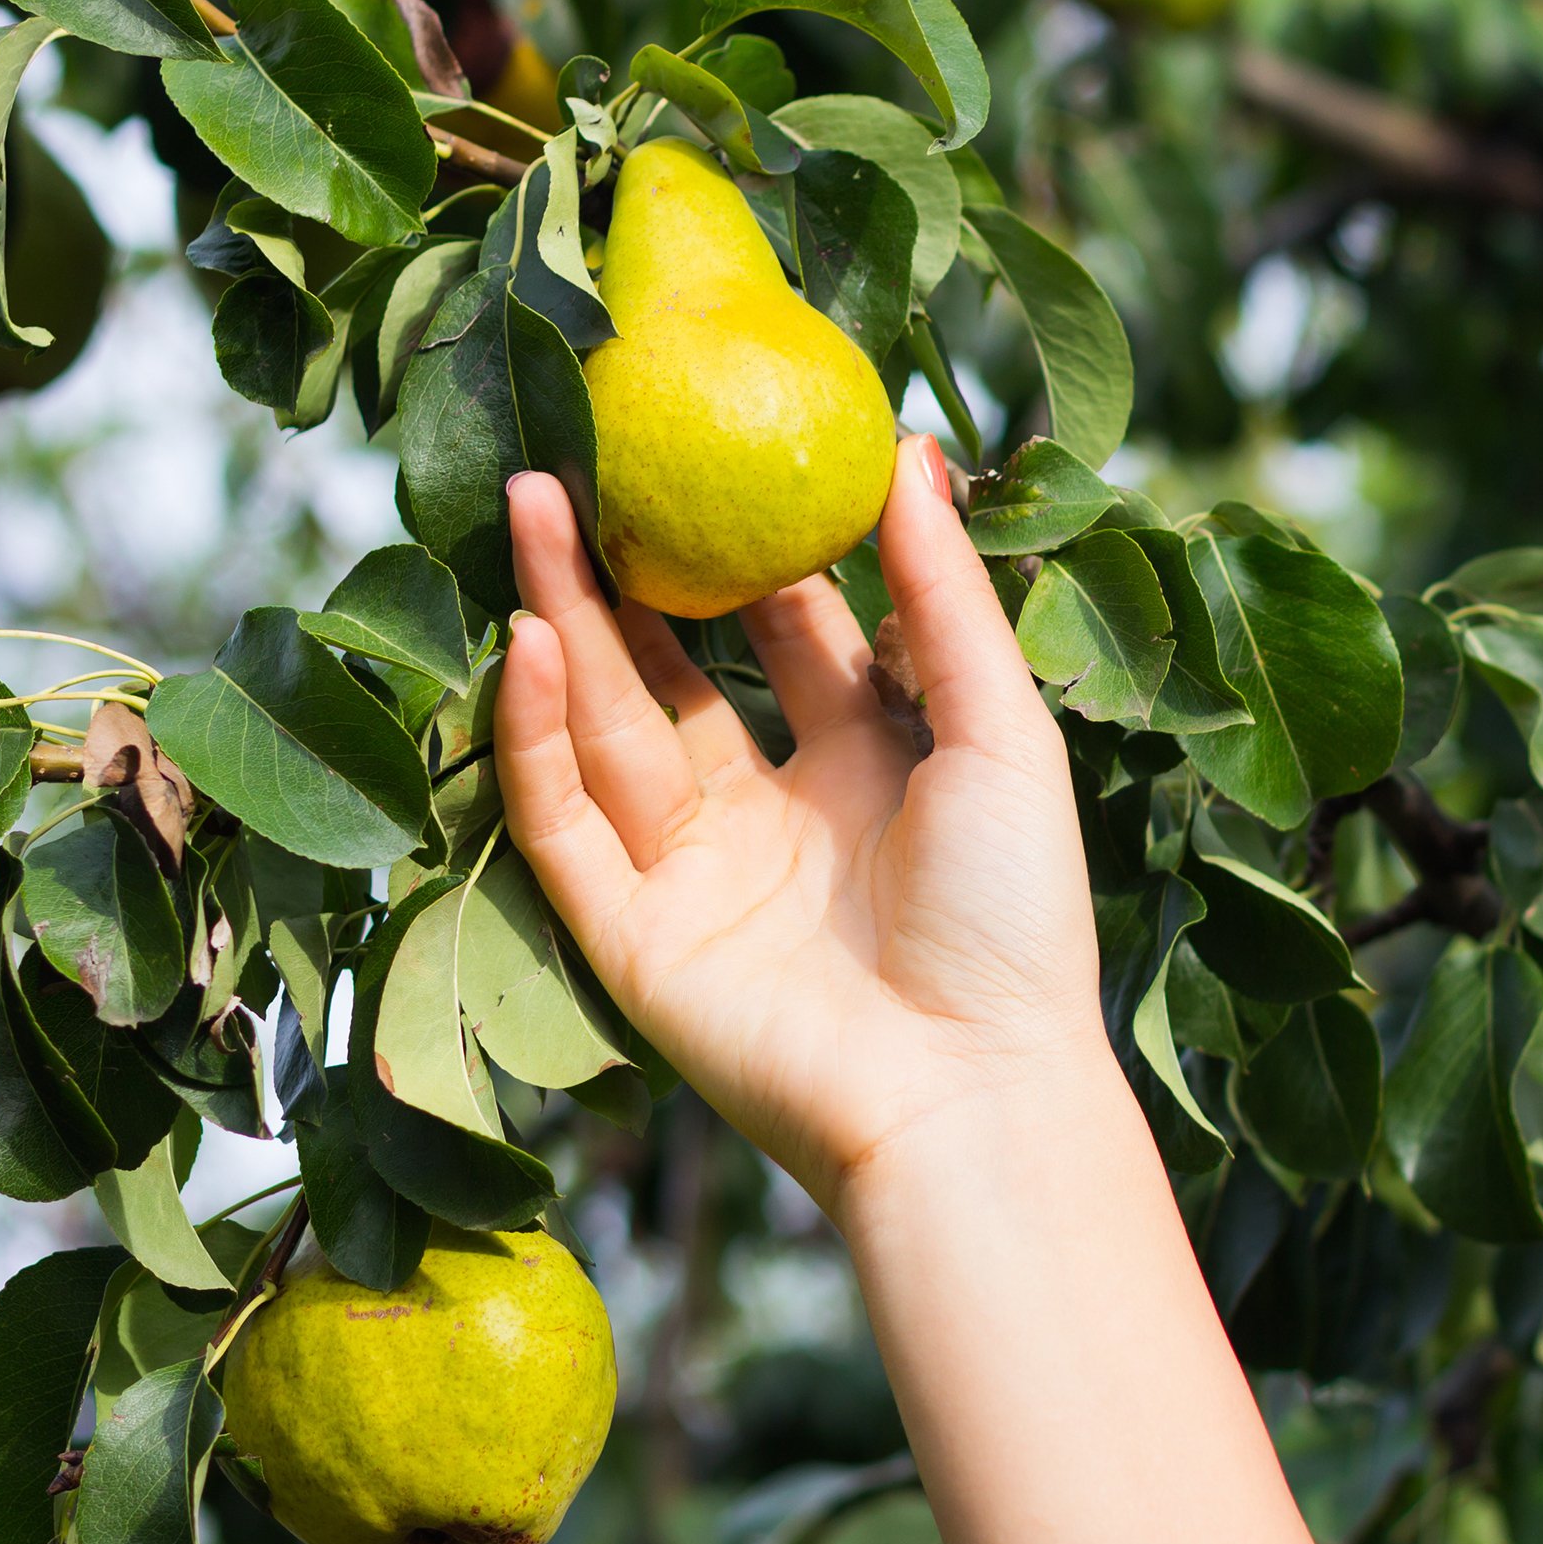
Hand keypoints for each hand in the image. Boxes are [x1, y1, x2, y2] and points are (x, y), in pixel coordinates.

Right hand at [493, 435, 1110, 1211]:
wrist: (971, 1092)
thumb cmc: (1013, 916)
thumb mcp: (1000, 731)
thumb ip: (947, 596)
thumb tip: (914, 451)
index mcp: (871, 764)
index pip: (789, 634)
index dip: (746, 549)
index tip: (703, 452)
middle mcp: (775, 814)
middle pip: (675, 671)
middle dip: (622, 573)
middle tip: (574, 465)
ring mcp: (696, 877)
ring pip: (606, 732)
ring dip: (565, 625)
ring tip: (532, 511)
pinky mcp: (634, 943)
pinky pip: (565, 828)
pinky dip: (539, 739)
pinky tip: (529, 643)